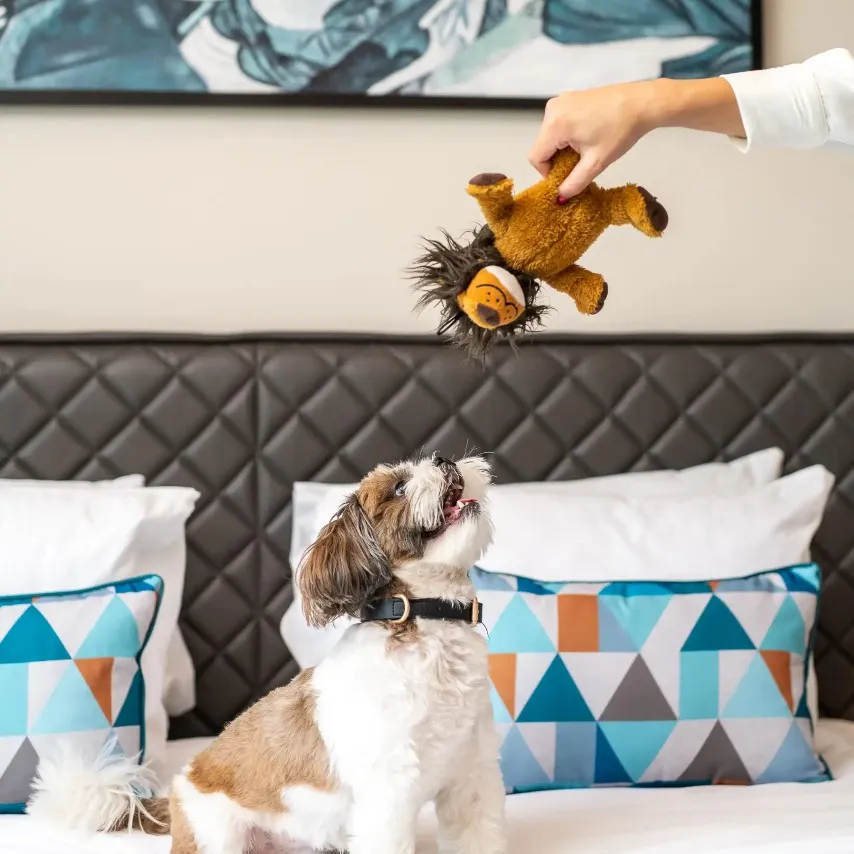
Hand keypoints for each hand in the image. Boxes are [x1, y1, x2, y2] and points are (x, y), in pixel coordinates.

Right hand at [528, 77, 743, 196]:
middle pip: (543, 146)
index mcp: (555, 124)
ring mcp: (560, 101)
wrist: (642, 103)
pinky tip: (588, 138)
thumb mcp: (596, 163)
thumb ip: (574, 183)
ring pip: (550, 137)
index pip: (536, 157)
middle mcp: (552, 109)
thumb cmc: (621, 130)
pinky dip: (568, 137)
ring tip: (588, 150)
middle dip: (558, 161)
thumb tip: (561, 196)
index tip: (566, 178)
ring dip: (564, 149)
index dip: (548, 174)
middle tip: (581, 165)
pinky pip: (559, 125)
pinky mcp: (569, 99)